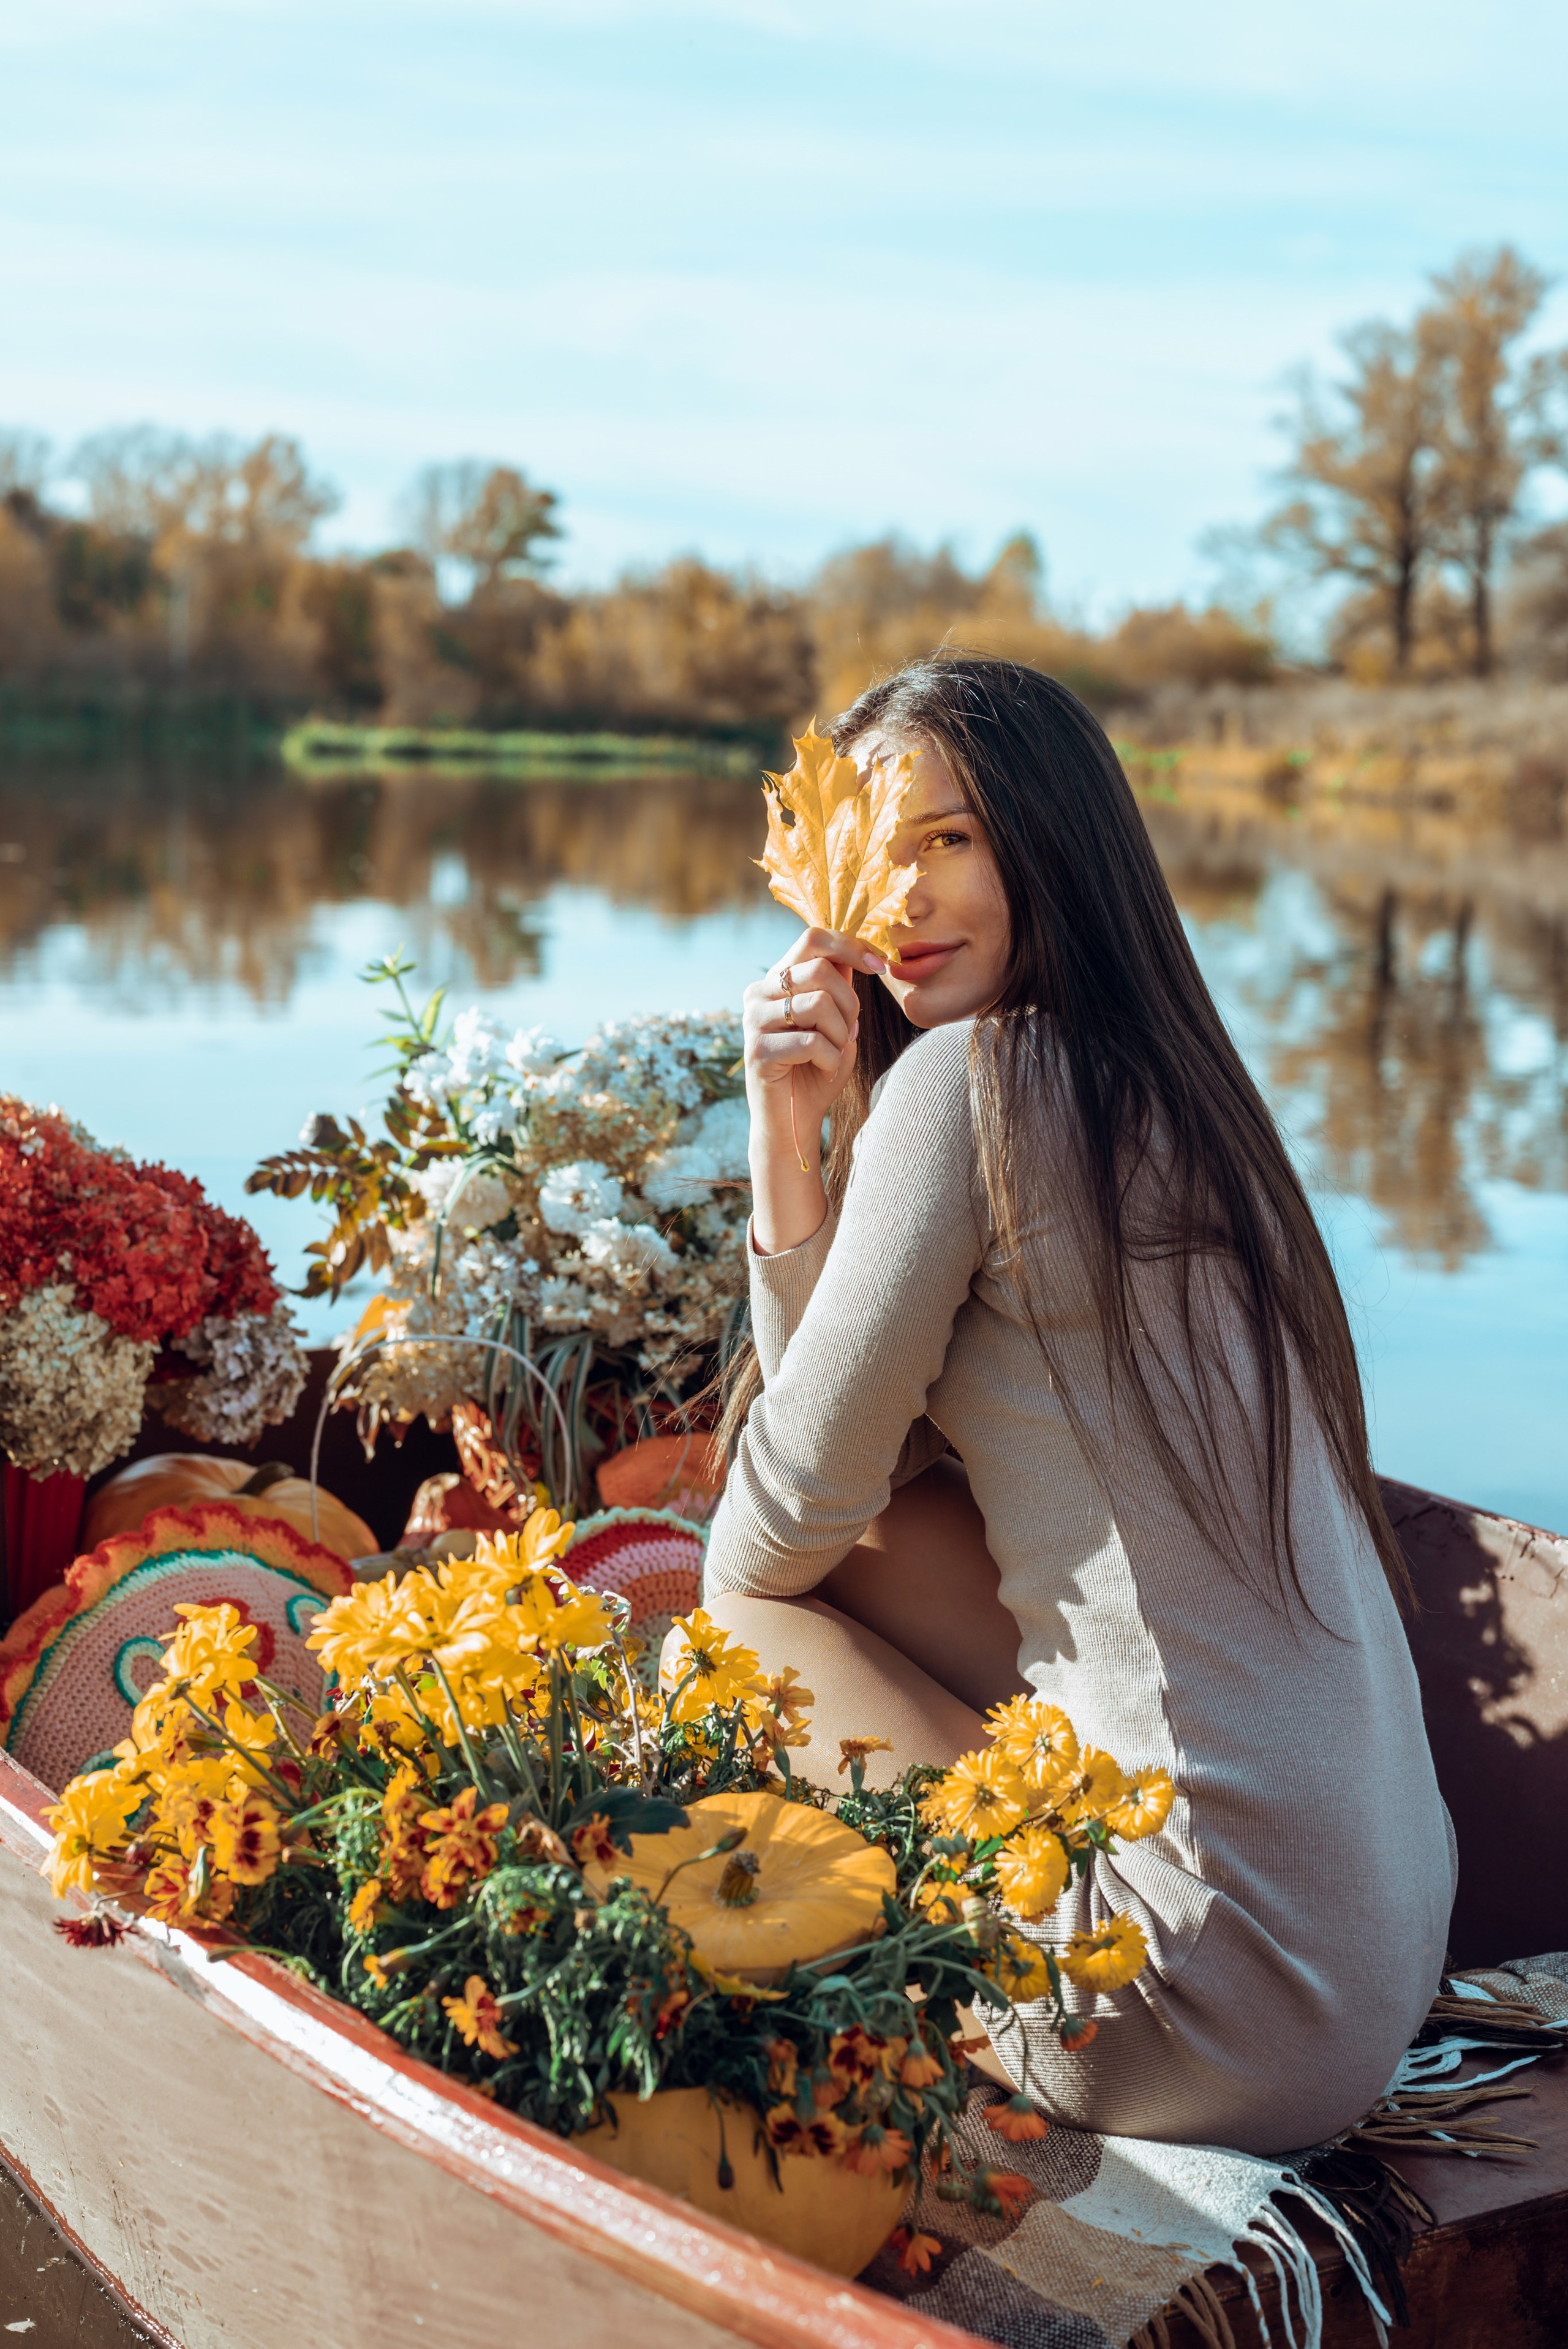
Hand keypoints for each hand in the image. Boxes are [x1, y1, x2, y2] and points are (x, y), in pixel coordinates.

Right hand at [743, 927, 886, 1253]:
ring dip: (841, 1033)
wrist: (792, 1122)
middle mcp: (758, 993)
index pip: (813, 938)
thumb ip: (840, 986)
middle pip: (820, 969)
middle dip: (851, 1002)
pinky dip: (832, 1060)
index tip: (881, 965)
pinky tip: (826, 1072)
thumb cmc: (816, 1070)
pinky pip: (811, 1041)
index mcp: (776, 979)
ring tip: (837, 1054)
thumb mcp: (836, 1022)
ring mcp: (753, 1021)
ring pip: (818, 1003)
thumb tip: (858, 950)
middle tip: (851, 1032)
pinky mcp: (757, 1051)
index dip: (852, 946)